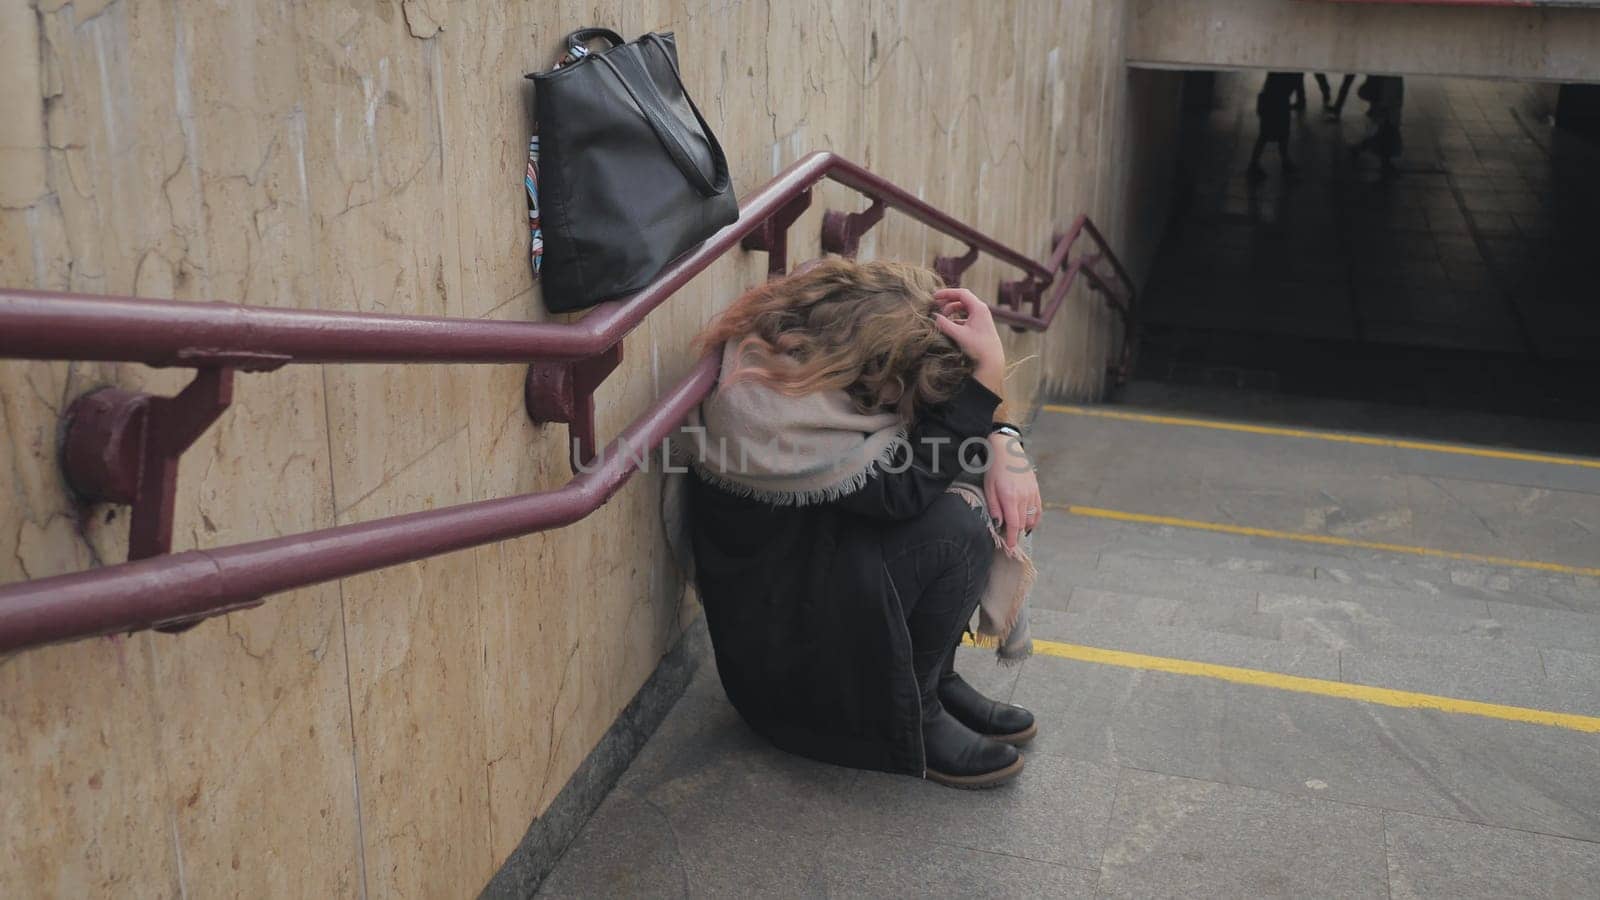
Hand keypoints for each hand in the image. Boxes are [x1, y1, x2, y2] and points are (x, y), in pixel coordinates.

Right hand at [932, 288, 1004, 393]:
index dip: (947, 293)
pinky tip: (949, 327)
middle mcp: (981, 310)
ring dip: (951, 310)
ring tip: (942, 318)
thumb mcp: (959, 335)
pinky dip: (956, 318)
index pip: (961, 293)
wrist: (992, 361)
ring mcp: (981, 317)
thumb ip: (945, 324)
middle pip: (962, 299)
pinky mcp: (979, 325)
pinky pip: (965, 316)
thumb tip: (934, 316)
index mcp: (979, 308)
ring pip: (963, 308)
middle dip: (948, 301)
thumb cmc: (978, 347)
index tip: (934, 297)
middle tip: (935, 305)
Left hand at [984, 432, 1040, 549]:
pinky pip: (1038, 510)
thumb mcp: (989, 488)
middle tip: (1008, 536)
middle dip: (1016, 532)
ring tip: (1017, 528)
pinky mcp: (1036, 489)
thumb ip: (994, 508)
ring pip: (1031, 518)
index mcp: (1010, 498)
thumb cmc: (995, 469)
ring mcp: (1032, 493)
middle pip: (1022, 523)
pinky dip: (1034, 518)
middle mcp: (1024, 497)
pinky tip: (1029, 522)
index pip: (1013, 524)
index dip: (1012, 537)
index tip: (1010, 546)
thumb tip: (999, 524)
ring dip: (1025, 526)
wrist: (1007, 451)